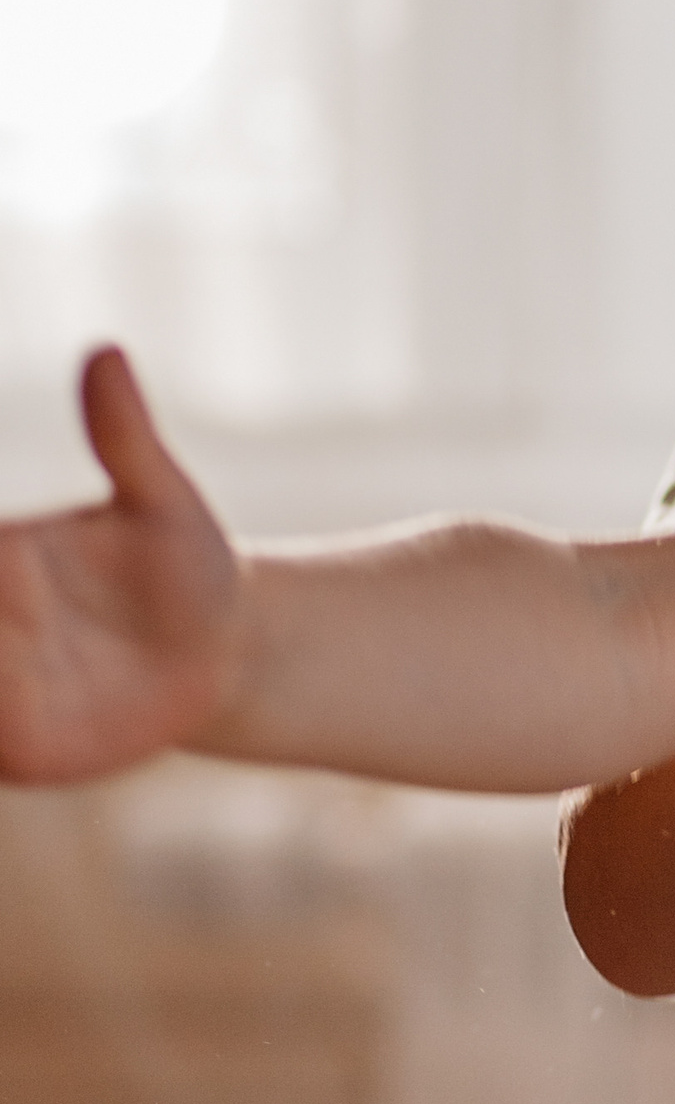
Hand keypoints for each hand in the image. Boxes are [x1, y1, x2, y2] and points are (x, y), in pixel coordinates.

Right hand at [0, 349, 242, 781]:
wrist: (223, 657)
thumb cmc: (185, 566)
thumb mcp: (165, 504)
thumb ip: (125, 438)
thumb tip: (107, 353)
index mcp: (0, 557)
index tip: (7, 566)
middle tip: (13, 602)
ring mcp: (1, 688)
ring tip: (12, 681)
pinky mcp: (23, 751)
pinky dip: (0, 743)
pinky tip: (14, 744)